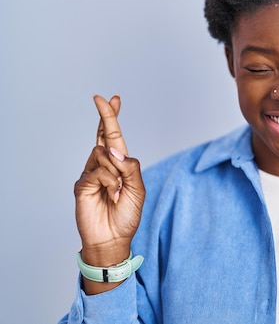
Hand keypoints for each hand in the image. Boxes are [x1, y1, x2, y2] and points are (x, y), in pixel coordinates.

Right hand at [74, 95, 144, 292]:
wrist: (113, 238)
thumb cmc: (127, 215)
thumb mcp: (138, 189)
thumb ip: (130, 167)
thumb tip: (114, 150)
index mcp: (119, 164)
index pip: (114, 136)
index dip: (112, 116)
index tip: (113, 98)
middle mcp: (104, 165)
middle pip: (104, 135)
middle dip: (105, 115)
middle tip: (100, 98)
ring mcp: (91, 173)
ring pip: (103, 153)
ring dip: (115, 170)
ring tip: (118, 190)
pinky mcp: (82, 184)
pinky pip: (98, 172)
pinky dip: (109, 182)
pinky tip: (111, 195)